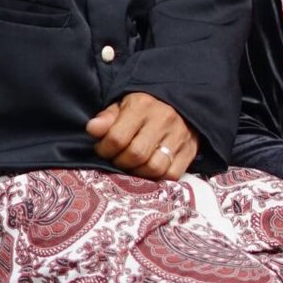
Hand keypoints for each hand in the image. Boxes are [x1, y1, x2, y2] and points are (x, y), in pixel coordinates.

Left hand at [85, 93, 199, 178]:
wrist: (180, 104)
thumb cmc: (145, 107)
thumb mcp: (123, 105)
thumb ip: (107, 118)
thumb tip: (92, 129)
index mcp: (142, 105)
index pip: (117, 137)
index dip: (104, 149)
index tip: (103, 149)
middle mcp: (163, 119)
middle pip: (136, 155)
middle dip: (120, 162)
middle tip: (117, 159)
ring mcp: (179, 136)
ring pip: (154, 168)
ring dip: (138, 173)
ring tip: (132, 166)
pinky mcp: (190, 150)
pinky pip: (172, 175)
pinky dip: (158, 178)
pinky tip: (149, 170)